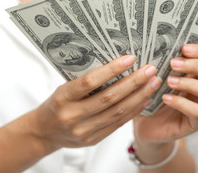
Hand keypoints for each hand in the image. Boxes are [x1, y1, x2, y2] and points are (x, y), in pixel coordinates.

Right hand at [31, 55, 161, 153]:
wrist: (44, 132)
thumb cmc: (56, 104)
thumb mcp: (63, 88)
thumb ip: (85, 81)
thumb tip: (115, 64)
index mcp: (62, 97)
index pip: (90, 82)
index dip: (111, 70)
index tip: (130, 58)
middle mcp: (72, 115)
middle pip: (109, 98)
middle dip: (133, 82)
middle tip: (150, 70)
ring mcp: (83, 130)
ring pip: (117, 112)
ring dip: (138, 96)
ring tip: (152, 83)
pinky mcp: (92, 140)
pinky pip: (117, 124)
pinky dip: (133, 111)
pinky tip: (144, 100)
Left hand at [134, 44, 197, 144]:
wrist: (146, 126)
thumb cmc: (151, 96)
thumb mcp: (155, 77)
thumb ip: (160, 63)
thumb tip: (155, 44)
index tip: (183, 48)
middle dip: (197, 65)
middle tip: (173, 63)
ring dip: (191, 84)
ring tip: (169, 81)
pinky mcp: (195, 124)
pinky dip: (181, 103)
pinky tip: (165, 98)